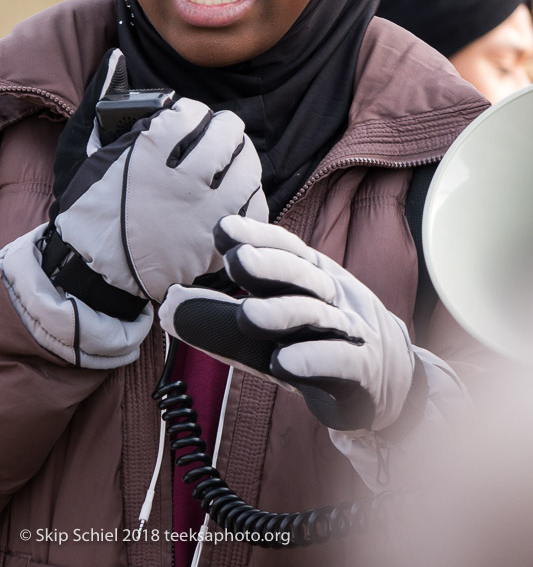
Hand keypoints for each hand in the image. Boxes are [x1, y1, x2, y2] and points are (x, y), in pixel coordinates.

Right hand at [45, 50, 268, 305]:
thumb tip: (115, 58)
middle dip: (224, 127)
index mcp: (148, 154)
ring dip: (243, 157)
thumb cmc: (86, 208)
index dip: (192, 112)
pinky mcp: (214, 243)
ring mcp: (202, 214)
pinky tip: (238, 192)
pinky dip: (251, 196)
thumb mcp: (81, 150)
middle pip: (228, 135)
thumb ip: (101, 101)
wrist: (93, 271)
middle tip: (218, 132)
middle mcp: (181, 181)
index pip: (192, 113)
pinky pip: (253, 209)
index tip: (187, 118)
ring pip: (248, 169)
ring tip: (232, 159)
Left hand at [159, 215, 415, 431]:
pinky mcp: (361, 372)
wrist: (387, 379)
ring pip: (316, 316)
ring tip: (249, 315)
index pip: (284, 249)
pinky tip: (285, 363)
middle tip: (236, 260)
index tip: (222, 230)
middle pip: (299, 275)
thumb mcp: (270, 329)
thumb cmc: (315, 344)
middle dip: (269, 266)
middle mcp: (330, 296)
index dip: (257, 237)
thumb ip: (223, 319)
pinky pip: (339, 362)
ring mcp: (349, 332)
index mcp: (308, 277)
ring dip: (283, 313)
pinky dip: (314, 360)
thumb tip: (169, 306)